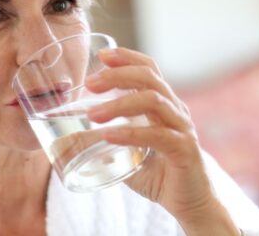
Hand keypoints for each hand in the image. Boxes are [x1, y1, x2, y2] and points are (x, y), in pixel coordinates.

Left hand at [86, 47, 239, 234]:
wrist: (191, 202)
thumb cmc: (157, 173)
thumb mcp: (127, 151)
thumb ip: (104, 140)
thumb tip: (67, 139)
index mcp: (163, 104)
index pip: (148, 69)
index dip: (127, 57)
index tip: (102, 55)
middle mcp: (174, 110)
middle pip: (149, 77)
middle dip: (117, 75)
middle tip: (90, 83)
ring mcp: (181, 128)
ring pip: (153, 100)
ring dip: (119, 103)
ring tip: (92, 114)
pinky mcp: (184, 150)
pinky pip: (158, 135)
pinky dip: (130, 133)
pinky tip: (108, 136)